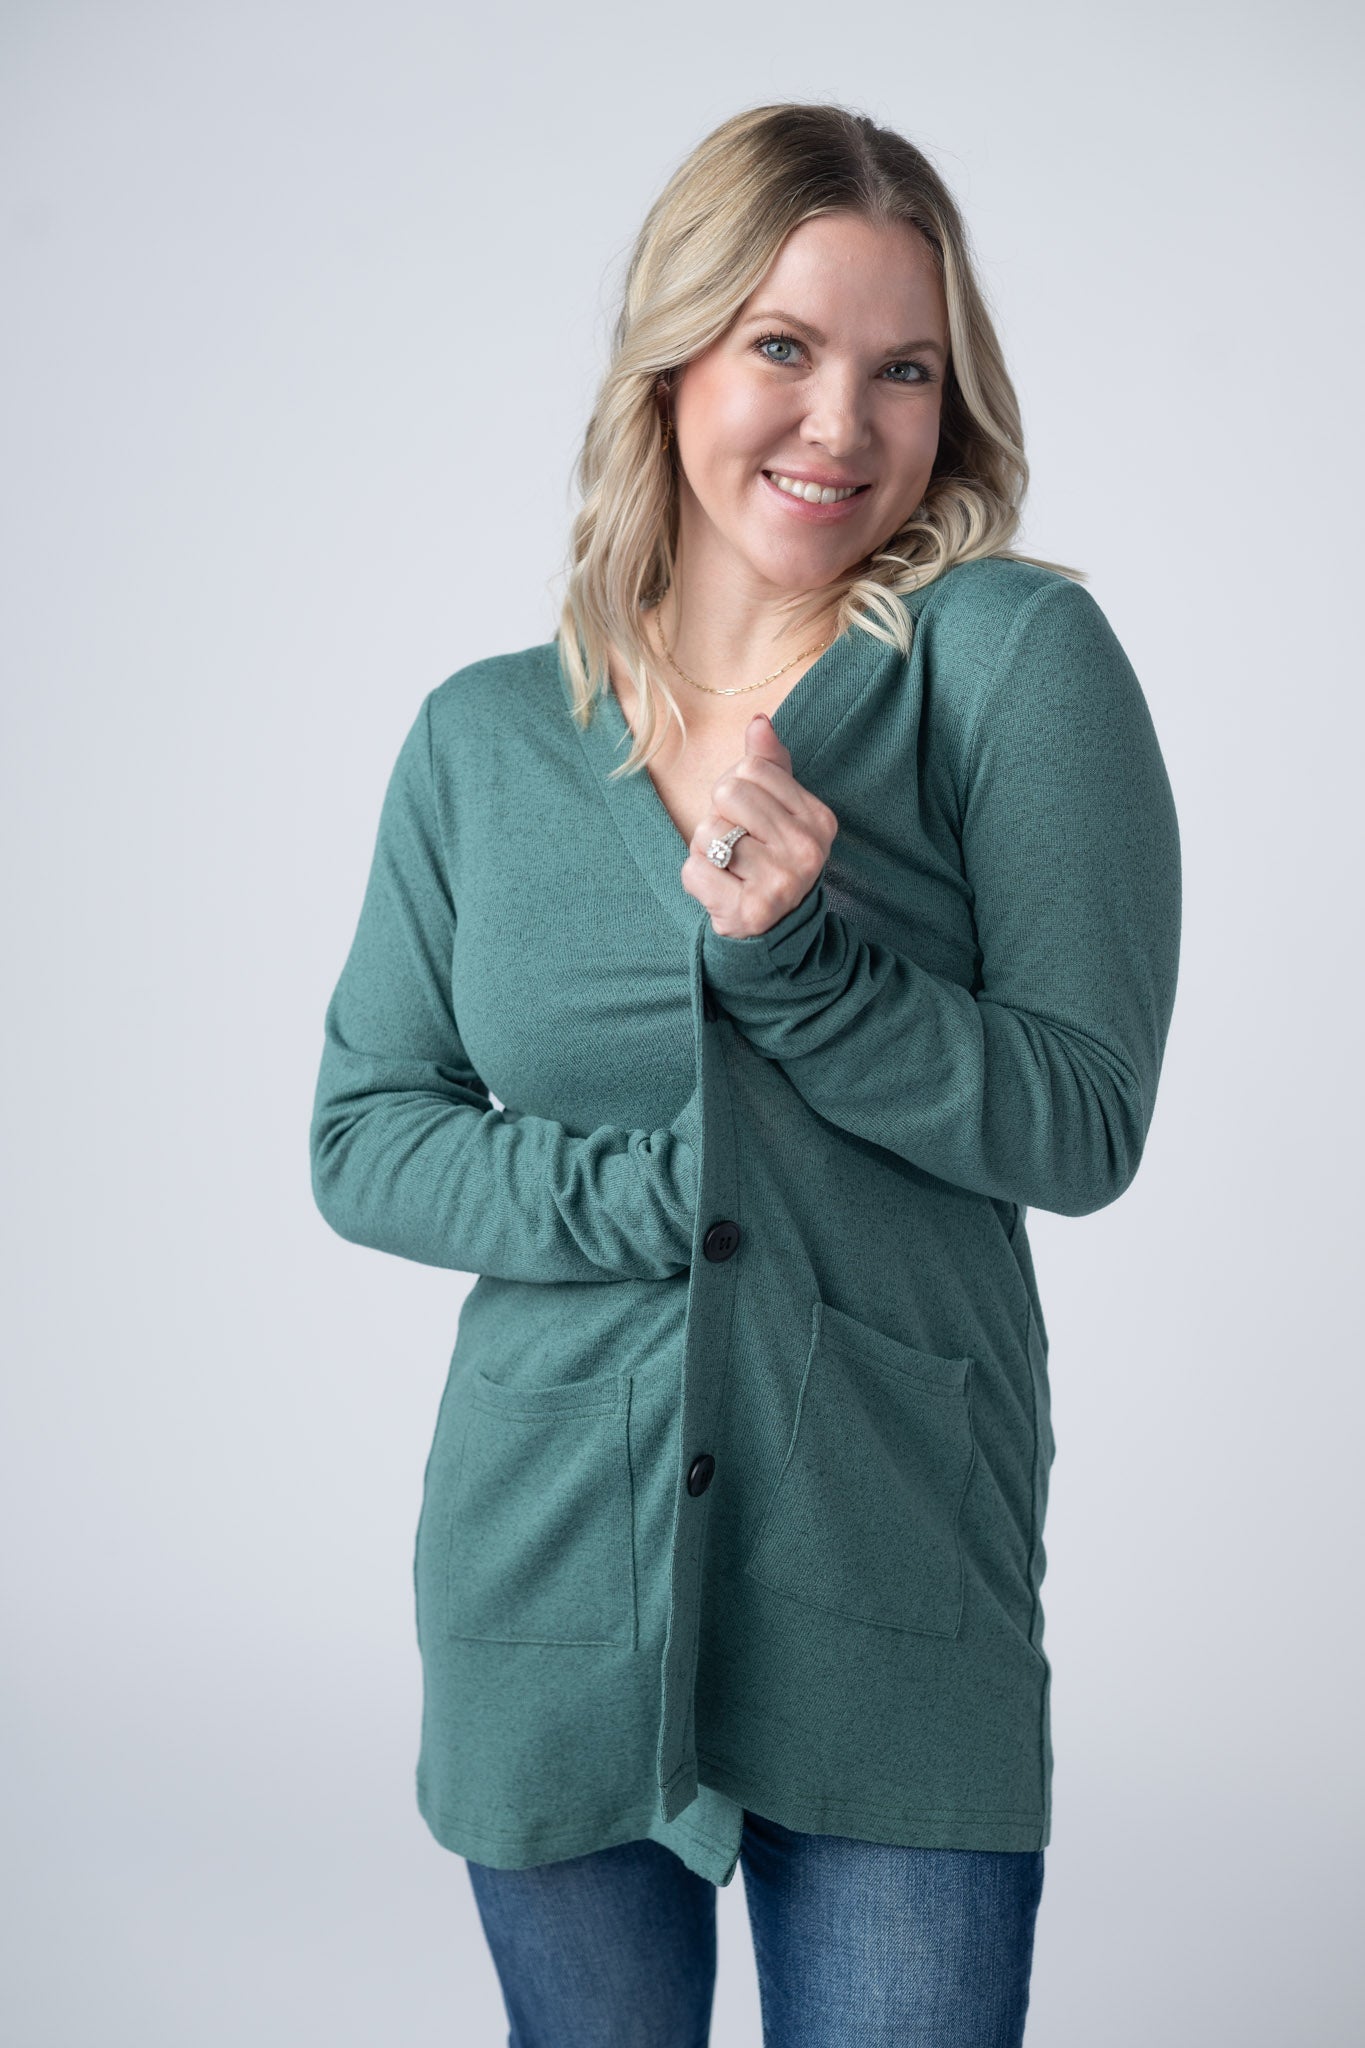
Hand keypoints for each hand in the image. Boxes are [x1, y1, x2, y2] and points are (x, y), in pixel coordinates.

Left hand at [680, 714, 838, 938]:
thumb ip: (770, 767)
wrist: (776, 931)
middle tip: (735, 845)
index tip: (749, 817)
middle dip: (718, 817)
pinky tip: (721, 890)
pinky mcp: (750, 910)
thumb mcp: (781, 811)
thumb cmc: (771, 860)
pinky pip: (694, 871)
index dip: (736, 787)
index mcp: (818, 819)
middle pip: (727, 794)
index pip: (752, 768)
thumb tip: (759, 722)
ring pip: (706, 833)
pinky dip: (697, 880)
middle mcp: (806, 850)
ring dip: (705, 851)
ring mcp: (781, 882)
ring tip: (730, 870)